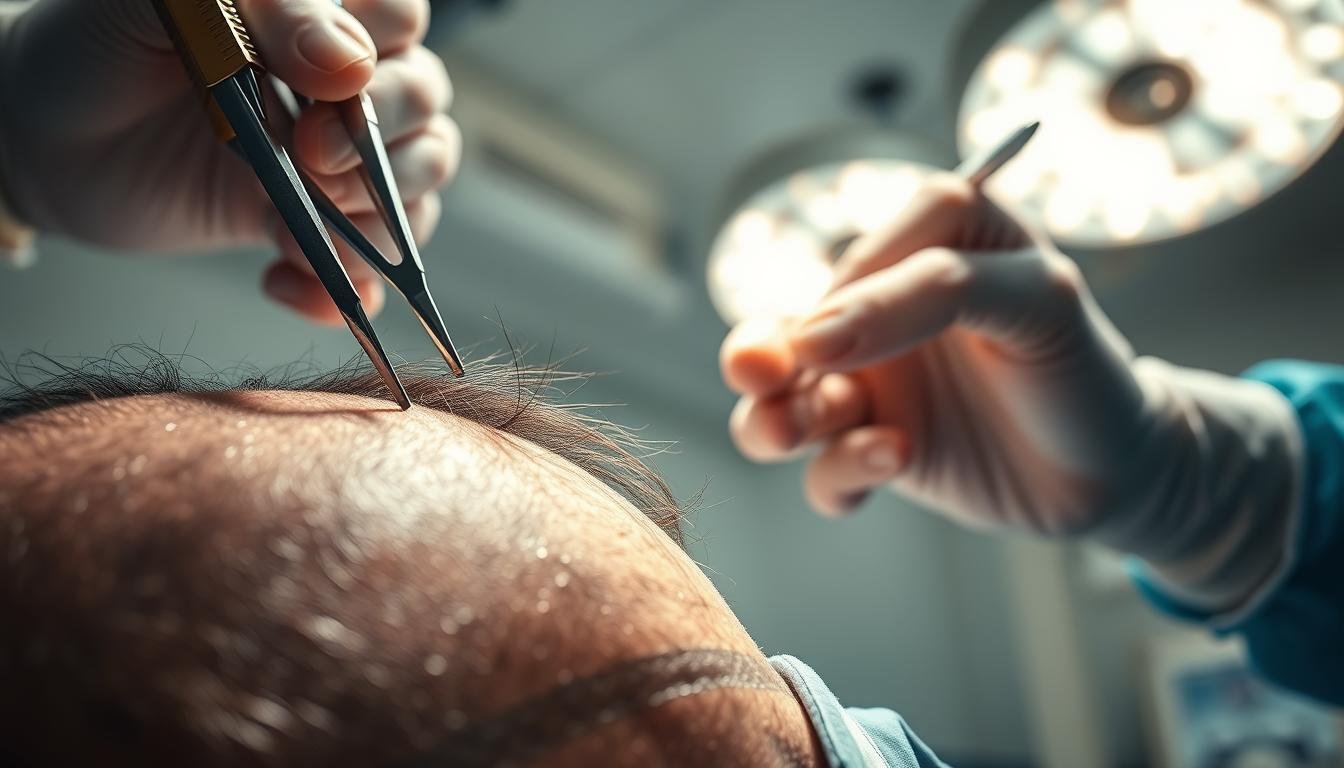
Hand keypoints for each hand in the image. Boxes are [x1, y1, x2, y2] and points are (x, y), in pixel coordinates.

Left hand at [0, 0, 459, 323]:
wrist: (41, 144)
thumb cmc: (94, 50)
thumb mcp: (162, 5)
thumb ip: (261, 9)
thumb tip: (349, 62)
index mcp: (315, 15)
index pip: (402, 17)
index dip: (382, 54)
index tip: (323, 86)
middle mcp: (341, 85)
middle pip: (424, 106)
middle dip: (382, 143)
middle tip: (312, 160)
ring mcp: (333, 161)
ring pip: (418, 190)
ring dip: (380, 220)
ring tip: (306, 227)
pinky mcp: (311, 228)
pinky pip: (371, 270)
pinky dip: (344, 290)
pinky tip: (282, 282)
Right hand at [721, 174, 1151, 532]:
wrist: (1119, 472)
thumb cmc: (1083, 365)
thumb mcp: (1034, 299)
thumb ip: (931, 292)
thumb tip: (816, 333)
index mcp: (925, 250)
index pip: (857, 259)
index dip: (840, 296)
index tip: (831, 339)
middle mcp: (884, 316)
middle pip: (787, 330)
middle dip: (758, 355)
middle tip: (761, 377)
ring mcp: (875, 387)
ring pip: (783, 403)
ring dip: (773, 420)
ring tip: (793, 434)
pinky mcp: (875, 453)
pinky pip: (825, 471)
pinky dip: (839, 472)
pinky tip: (890, 460)